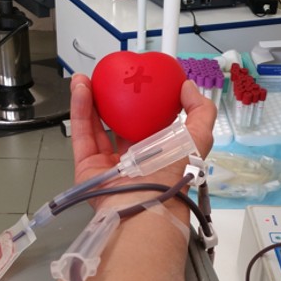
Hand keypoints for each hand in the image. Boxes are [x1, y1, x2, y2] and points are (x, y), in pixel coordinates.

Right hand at [69, 73, 216, 210]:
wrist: (147, 202)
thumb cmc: (173, 175)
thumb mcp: (198, 138)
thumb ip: (200, 111)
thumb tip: (188, 87)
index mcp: (160, 151)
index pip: (152, 122)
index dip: (147, 101)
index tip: (141, 80)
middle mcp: (135, 157)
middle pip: (121, 121)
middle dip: (114, 99)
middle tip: (110, 78)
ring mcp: (110, 162)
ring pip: (97, 125)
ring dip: (91, 99)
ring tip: (89, 78)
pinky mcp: (88, 166)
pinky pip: (83, 133)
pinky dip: (80, 109)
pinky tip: (81, 88)